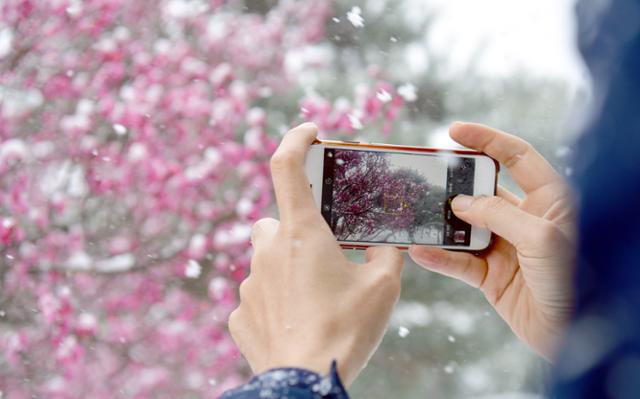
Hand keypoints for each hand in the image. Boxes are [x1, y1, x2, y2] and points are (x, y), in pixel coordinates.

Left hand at [228, 123, 403, 385]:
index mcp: (302, 233)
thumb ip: (387, 254)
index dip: (296, 140)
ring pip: (266, 258)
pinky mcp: (239, 313)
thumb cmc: (346, 330)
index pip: (286, 166)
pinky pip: (258, 295)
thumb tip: (388, 244)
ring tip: (315, 299)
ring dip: (286, 267)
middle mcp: (268, 250)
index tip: (311, 132)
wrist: (305, 384)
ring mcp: (248, 282)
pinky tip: (296, 323)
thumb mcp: (383, 286)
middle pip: (277, 221)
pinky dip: (275, 301)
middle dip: (297, 229)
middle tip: (324, 255)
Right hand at [409, 122, 574, 360]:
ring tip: (417, 215)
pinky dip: (439, 257)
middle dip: (456, 184)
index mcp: (549, 200)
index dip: (486, 140)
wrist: (577, 335)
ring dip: (441, 224)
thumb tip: (460, 203)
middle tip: (428, 177)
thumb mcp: (540, 237)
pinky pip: (459, 262)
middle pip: (484, 191)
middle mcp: (526, 219)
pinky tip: (420, 250)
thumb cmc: (575, 280)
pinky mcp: (492, 276)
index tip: (454, 132)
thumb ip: (498, 214)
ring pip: (465, 227)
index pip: (516, 157)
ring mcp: (506, 247)